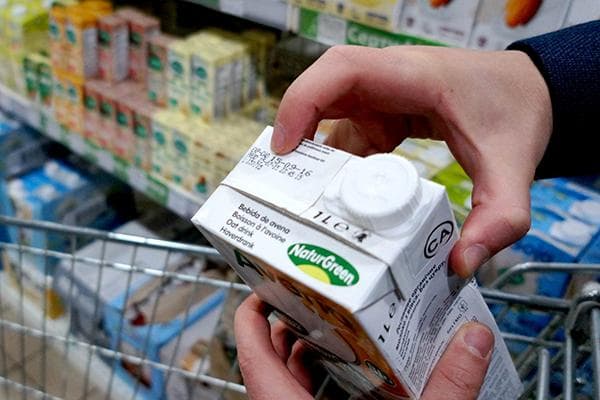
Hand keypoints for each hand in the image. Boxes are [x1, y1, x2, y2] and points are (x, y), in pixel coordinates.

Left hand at [235, 294, 494, 399]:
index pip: (251, 350)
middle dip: (293, 324)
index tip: (267, 284)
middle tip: (320, 295)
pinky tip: (358, 374)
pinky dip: (326, 383)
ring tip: (340, 325)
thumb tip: (472, 341)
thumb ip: (447, 388)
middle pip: (271, 360)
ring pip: (288, 383)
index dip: (252, 312)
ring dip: (311, 353)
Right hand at [271, 45, 552, 276]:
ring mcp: (384, 98)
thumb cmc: (517, 110)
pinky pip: (348, 136)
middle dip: (297, 133)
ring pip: (329, 117)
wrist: (530, 93)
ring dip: (316, 157)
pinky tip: (339, 201)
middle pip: (322, 92)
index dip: (302, 103)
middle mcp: (389, 80)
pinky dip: (338, 167)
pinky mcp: (385, 116)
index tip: (284, 148)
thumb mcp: (512, 165)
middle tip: (283, 183)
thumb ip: (499, 216)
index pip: (341, 71)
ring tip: (304, 201)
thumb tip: (459, 264)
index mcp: (412, 75)